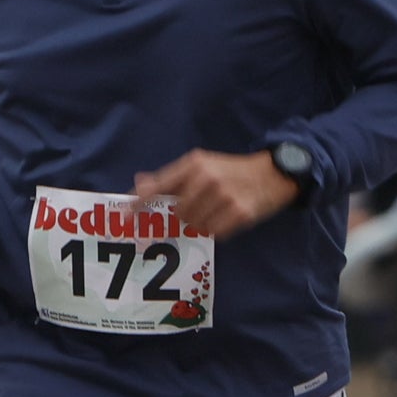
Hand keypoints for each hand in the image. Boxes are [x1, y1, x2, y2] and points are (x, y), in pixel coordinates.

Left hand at [135, 148, 299, 237]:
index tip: (125, 217)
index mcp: (194, 164)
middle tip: (196, 212)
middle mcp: (207, 178)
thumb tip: (140, 183)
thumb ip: (172, 177)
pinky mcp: (240, 213)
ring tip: (215, 211)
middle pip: (177, 213)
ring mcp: (224, 196)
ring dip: (201, 224)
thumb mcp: (202, 165)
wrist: (272, 174)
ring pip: (195, 225)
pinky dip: (217, 230)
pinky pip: (215, 233)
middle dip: (182, 218)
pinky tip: (227, 217)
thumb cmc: (231, 171)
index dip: (139, 202)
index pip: (159, 185)